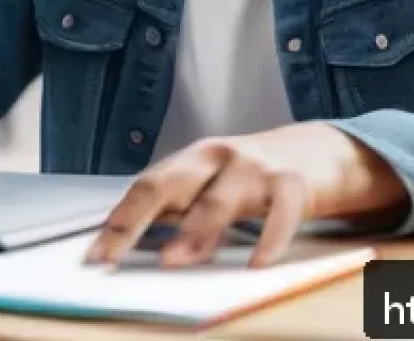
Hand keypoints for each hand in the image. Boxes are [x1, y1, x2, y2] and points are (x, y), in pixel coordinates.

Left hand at [85, 123, 406, 267]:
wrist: (317, 151)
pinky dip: (268, 239)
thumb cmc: (253, 175)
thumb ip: (181, 206)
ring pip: (219, 199)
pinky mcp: (293, 183)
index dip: (119, 220)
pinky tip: (258, 262)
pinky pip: (279, 212)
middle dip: (137, 220)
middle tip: (115, 254)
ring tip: (174, 259)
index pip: (146, 186)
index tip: (96, 254)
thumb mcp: (212, 183)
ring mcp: (254, 168)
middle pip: (168, 185)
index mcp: (192, 158)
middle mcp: (217, 156)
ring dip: (195, 231)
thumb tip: (135, 241)